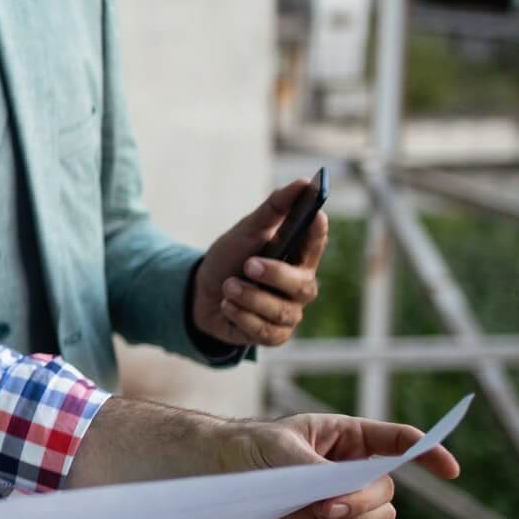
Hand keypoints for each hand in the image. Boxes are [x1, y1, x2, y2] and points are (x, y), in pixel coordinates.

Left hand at [192, 178, 329, 345]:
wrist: (201, 294)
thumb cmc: (230, 259)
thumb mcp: (247, 231)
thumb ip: (274, 209)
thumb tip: (305, 182)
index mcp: (298, 257)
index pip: (316, 244)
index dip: (317, 233)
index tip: (316, 216)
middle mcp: (300, 286)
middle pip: (302, 284)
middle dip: (274, 274)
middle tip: (248, 264)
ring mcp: (289, 313)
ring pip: (280, 310)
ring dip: (248, 297)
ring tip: (228, 286)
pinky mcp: (274, 336)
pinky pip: (264, 331)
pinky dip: (241, 316)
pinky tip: (227, 306)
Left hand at [228, 413, 460, 518]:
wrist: (222, 471)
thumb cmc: (252, 445)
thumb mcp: (282, 448)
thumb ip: (317, 468)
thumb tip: (345, 491)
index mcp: (348, 436)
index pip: (398, 441)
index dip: (427, 452)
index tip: (449, 469)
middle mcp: (352, 467)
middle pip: (387, 488)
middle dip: (365, 499)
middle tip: (329, 505)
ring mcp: (343, 497)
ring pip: (380, 515)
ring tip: (324, 515)